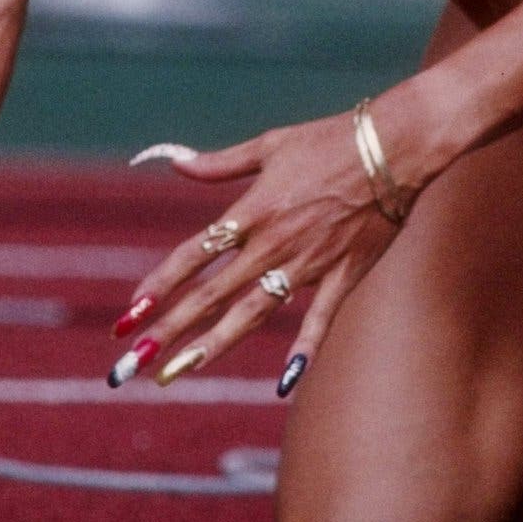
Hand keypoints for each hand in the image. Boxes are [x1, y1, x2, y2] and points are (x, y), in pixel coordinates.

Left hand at [113, 111, 408, 396]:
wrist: (393, 147)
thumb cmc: (330, 140)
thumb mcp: (270, 144)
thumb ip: (221, 163)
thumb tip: (176, 163)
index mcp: (252, 211)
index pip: (193, 255)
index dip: (159, 285)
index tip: (130, 314)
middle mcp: (273, 243)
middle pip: (210, 294)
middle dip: (169, 330)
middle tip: (134, 361)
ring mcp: (308, 264)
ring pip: (251, 314)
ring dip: (212, 345)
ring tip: (179, 372)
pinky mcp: (342, 275)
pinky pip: (318, 319)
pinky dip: (302, 350)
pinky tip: (284, 381)